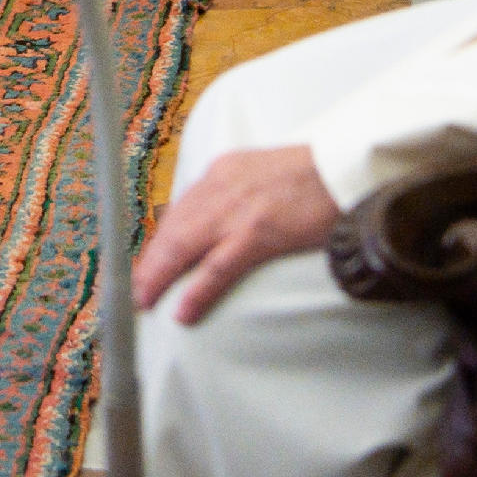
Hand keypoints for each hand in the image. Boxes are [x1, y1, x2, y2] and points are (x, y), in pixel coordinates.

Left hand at [132, 145, 340, 323]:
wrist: (344, 165)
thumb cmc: (311, 173)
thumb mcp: (260, 172)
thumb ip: (235, 191)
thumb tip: (216, 221)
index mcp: (220, 172)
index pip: (178, 211)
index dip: (159, 240)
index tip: (145, 262)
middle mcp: (219, 187)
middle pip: (172, 230)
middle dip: (149, 262)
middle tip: (133, 289)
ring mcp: (236, 211)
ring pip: (184, 248)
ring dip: (159, 277)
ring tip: (144, 301)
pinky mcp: (259, 233)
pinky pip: (219, 268)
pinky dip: (197, 291)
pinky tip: (182, 311)